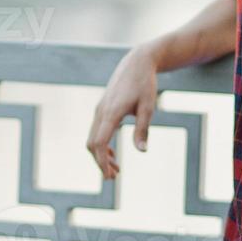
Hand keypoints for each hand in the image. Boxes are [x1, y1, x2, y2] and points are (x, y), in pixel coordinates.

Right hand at [85, 45, 157, 178]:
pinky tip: (114, 153)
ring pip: (93, 138)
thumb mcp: (148, 107)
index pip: (100, 143)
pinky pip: (97, 131)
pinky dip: (102, 145)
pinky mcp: (102, 109)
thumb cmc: (145, 84)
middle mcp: (101, 112)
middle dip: (100, 162)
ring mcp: (99, 110)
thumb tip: (142, 151)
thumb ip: (143, 129)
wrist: (136, 63)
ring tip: (116, 170)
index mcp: (111, 112)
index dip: (102, 162)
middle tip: (114, 178)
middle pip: (92, 144)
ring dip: (101, 155)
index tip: (109, 176)